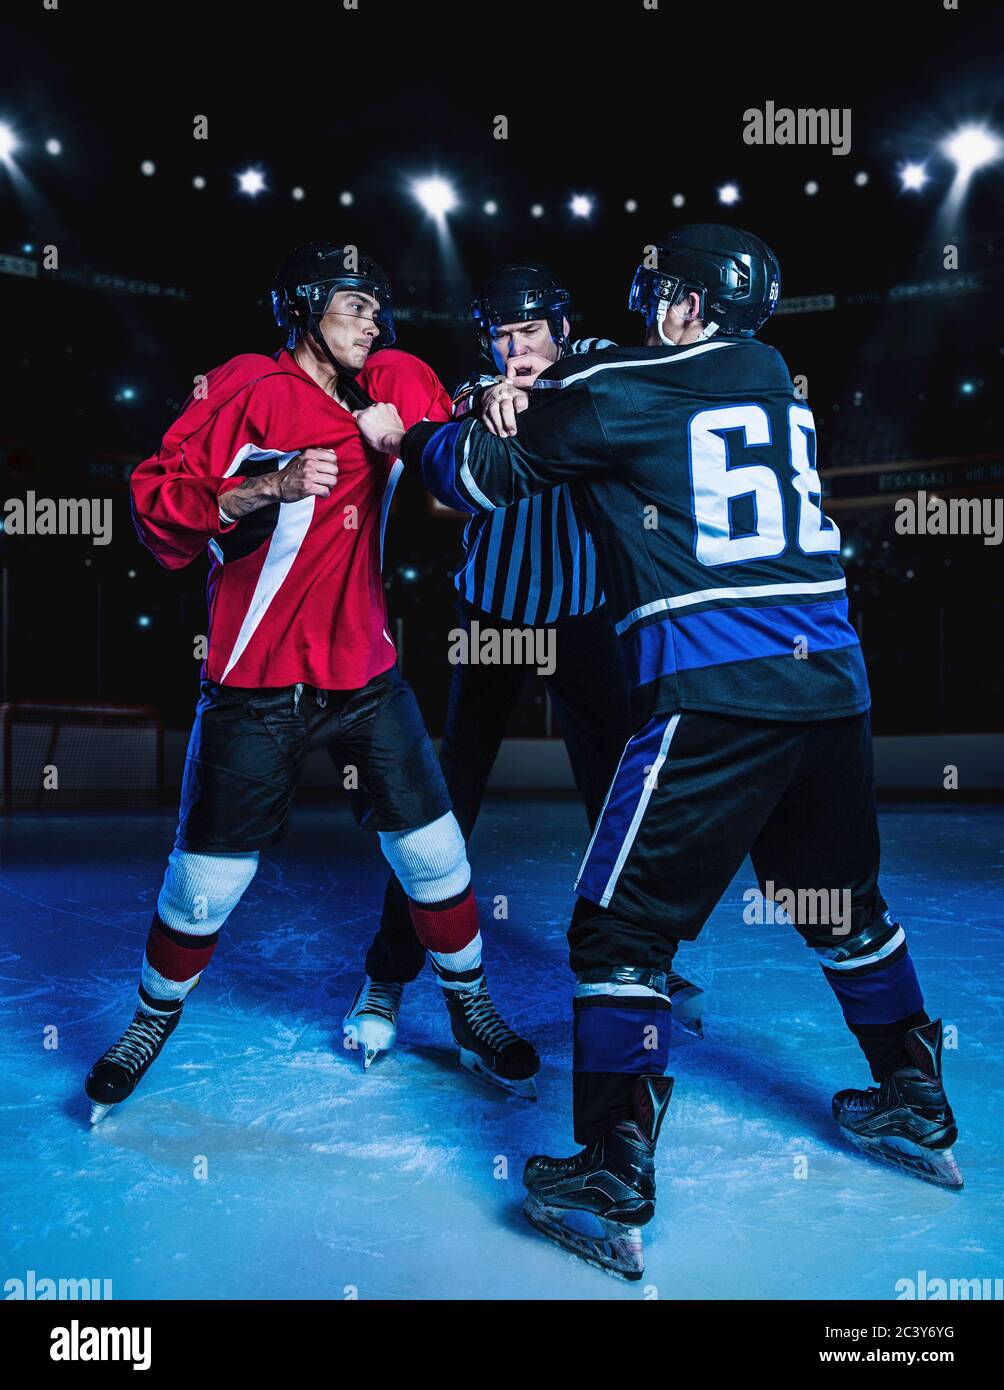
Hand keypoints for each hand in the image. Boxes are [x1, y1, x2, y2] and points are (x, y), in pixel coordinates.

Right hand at [218, 447, 337, 519]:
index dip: (332, 466)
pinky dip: (324, 494)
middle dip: (331, 477)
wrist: (276, 485)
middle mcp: (309, 463)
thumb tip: (332, 453)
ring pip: (332, 481)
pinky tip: (319, 494)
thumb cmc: (291, 472)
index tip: (326, 471)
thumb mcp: (301, 458)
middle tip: (325, 482)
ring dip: (329, 487)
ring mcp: (308, 475)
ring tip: (322, 488)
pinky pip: (325, 491)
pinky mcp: (307, 488)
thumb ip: (316, 454)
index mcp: (309, 454)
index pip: (333, 457)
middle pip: (334, 470)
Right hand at [354, 402, 405, 454]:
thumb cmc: (382, 441)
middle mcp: (370, 409)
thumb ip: (362, 427)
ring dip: (378, 413)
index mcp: (362, 417)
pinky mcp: (390, 407)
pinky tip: (388, 419)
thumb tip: (363, 425)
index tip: (362, 421)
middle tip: (375, 425)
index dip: (359, 418)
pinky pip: (386, 407)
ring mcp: (381, 407)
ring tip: (382, 422)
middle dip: (370, 416)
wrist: (395, 440)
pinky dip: (387, 412)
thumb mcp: (365, 438)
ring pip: (376, 408)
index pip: (356, 413)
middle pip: (367, 410)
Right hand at [479, 379, 529, 436]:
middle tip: (512, 433)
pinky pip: (485, 415)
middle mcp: (504, 394)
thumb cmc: (514, 398)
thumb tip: (530, 422)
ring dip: (498, 425)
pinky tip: (496, 432)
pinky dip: (490, 425)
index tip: (522, 423)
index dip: (521, 413)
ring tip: (503, 434)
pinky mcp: (485, 404)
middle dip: (509, 423)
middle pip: (506, 407)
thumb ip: (526, 409)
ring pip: (493, 410)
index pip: (520, 402)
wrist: (500, 389)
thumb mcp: (523, 400)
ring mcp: (493, 399)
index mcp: (517, 394)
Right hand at [505, 352, 552, 387]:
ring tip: (517, 384)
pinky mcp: (532, 365)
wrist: (564, 379)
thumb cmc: (553, 378)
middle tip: (513, 384)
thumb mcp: (535, 382)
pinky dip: (518, 375)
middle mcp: (529, 357)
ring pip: (515, 366)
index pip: (511, 363)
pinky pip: (520, 369)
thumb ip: (521, 381)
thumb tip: (509, 382)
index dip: (509, 374)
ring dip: (514, 375)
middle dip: (510, 374)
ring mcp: (530, 360)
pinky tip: (521, 382)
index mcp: (529, 358)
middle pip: (511, 363)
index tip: (511, 384)